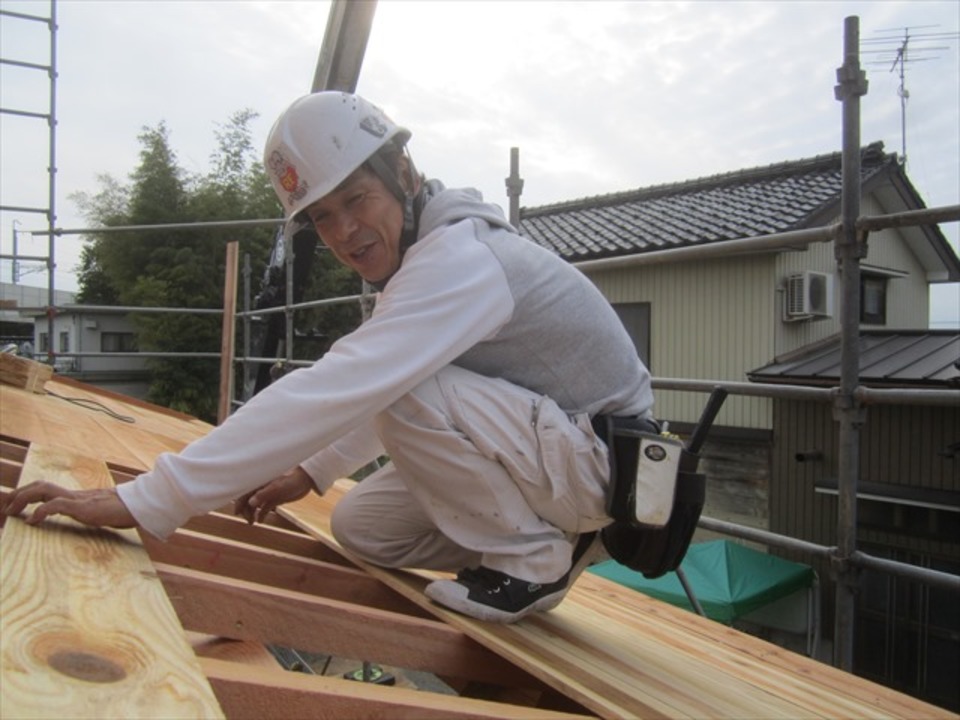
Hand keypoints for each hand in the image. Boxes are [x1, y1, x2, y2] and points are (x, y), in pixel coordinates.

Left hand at [0, 482, 136, 528]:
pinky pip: (57, 505)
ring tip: (10, 511)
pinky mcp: (83, 507)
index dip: (25, 494)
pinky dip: (40, 512)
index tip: (9, 503)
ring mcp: (78, 499)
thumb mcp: (100, 514)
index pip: (45, 490)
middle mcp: (73, 495)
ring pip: (43, 490)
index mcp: (75, 497)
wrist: (140, 507)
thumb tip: (88, 520)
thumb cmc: (123, 512)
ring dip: (23, 499)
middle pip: (39, 486)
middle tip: (3, 506)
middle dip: (17, 494)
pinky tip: (32, 521)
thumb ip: (89, 514)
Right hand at [234, 466, 314, 524]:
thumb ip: (263, 494)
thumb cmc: (292, 480)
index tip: (237, 513)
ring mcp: (267, 494)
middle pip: (247, 500)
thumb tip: (250, 503)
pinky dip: (261, 514)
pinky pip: (264, 508)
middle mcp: (261, 488)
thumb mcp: (277, 488)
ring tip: (253, 523)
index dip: (238, 502)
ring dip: (252, 513)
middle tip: (248, 521)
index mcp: (259, 481)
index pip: (244, 491)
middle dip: (246, 510)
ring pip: (254, 505)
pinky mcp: (274, 499)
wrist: (307, 481)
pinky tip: (261, 521)